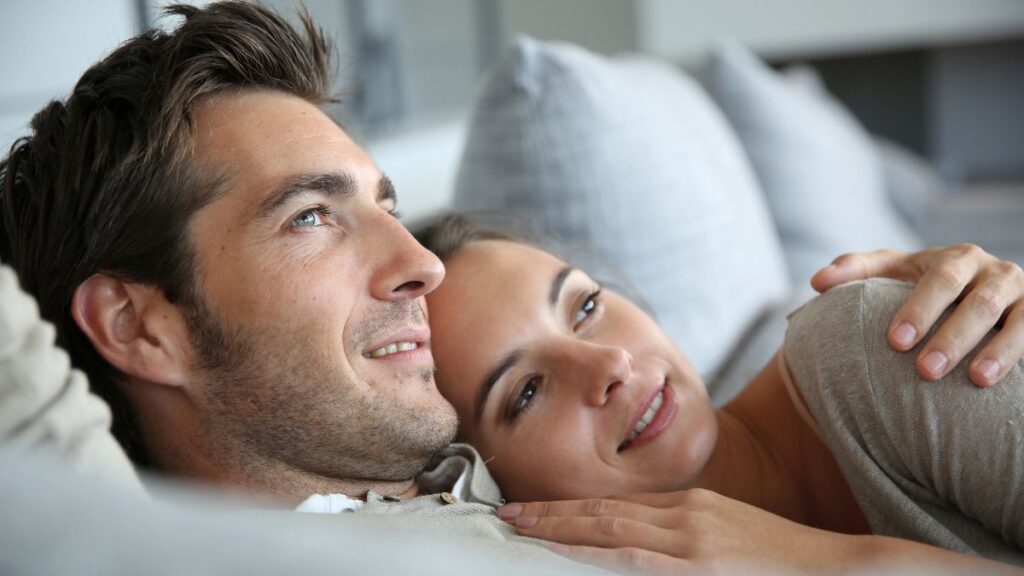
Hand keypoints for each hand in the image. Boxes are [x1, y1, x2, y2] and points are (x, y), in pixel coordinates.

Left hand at [498, 489, 851, 574]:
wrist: (834, 565)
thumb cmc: (782, 560)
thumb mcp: (730, 535)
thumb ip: (687, 537)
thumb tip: (642, 547)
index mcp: (689, 505)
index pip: (616, 504)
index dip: (571, 507)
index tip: (535, 510)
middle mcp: (682, 514)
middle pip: (601, 509)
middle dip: (549, 512)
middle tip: (505, 513)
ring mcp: (689, 537)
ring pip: (607, 527)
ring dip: (556, 526)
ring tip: (516, 527)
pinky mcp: (698, 563)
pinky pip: (631, 557)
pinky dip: (589, 550)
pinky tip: (559, 549)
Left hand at [811, 244, 1023, 386]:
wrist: (978, 293)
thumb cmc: (923, 286)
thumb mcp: (893, 271)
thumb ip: (856, 271)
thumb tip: (816, 282)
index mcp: (957, 259)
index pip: (939, 280)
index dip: (920, 308)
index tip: (895, 341)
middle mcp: (997, 273)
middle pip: (979, 302)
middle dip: (953, 336)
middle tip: (925, 371)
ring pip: (1021, 320)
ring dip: (1000, 350)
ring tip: (977, 380)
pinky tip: (1011, 384)